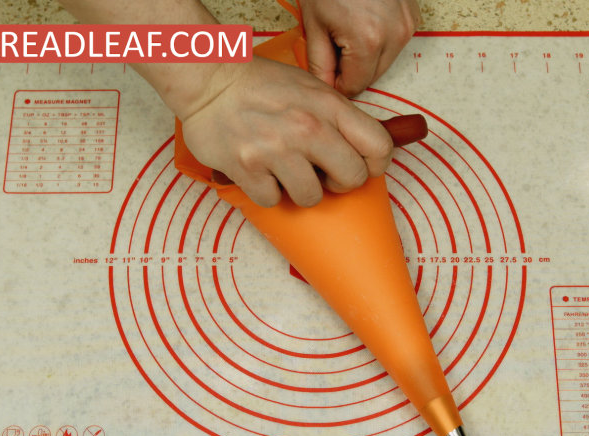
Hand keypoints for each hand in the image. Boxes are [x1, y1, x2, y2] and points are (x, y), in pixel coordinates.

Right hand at [179, 57, 392, 206]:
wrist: (209, 81)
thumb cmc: (260, 84)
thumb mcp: (311, 88)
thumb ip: (338, 116)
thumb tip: (363, 148)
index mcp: (328, 106)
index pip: (379, 146)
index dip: (376, 164)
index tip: (363, 167)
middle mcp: (307, 128)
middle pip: (352, 178)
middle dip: (339, 181)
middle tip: (322, 172)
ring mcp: (276, 150)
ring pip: (312, 197)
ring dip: (300, 189)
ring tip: (285, 169)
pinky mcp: (248, 169)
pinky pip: (272, 200)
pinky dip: (266, 191)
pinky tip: (260, 171)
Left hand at [300, 0, 419, 95]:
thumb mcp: (315, 24)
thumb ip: (320, 63)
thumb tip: (326, 86)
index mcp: (368, 42)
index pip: (355, 86)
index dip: (337, 83)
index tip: (327, 71)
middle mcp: (394, 36)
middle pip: (372, 77)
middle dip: (351, 69)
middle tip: (334, 44)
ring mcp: (407, 26)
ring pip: (384, 61)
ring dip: (366, 55)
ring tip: (349, 28)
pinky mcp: (412, 18)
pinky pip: (394, 43)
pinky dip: (379, 39)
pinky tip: (364, 20)